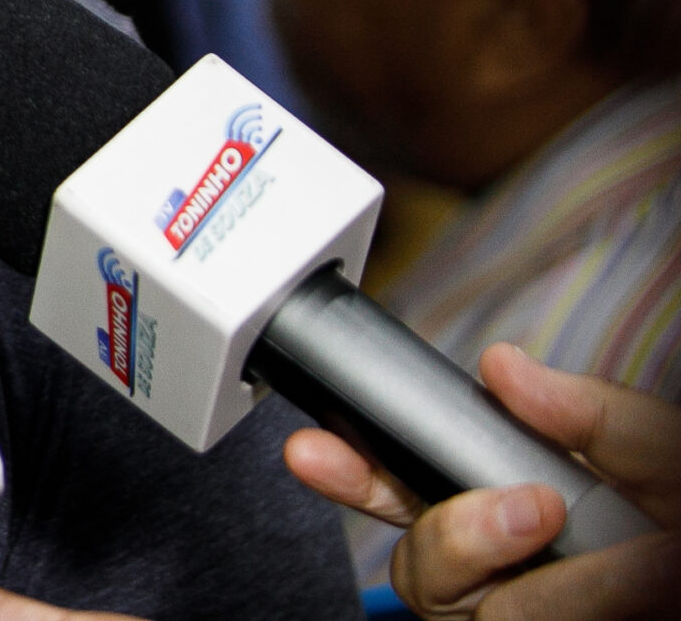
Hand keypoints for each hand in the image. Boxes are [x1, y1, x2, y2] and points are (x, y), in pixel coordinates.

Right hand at [283, 343, 679, 619]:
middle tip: (530, 511)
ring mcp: (527, 620)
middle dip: (456, 535)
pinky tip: (631, 584)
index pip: (410, 491)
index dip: (354, 472)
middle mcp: (515, 578)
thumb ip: (595, 414)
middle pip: (421, 566)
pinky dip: (581, 601)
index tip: (316, 450)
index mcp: (520, 512)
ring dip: (549, 586)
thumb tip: (501, 368)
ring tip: (627, 563)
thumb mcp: (665, 458)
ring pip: (470, 611)